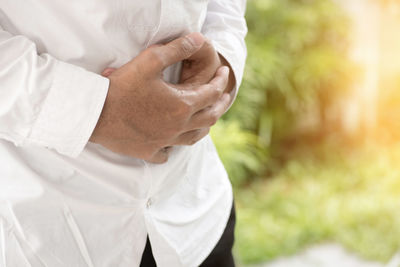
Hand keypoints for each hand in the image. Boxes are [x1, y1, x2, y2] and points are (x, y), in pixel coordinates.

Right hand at [90, 33, 229, 162]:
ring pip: (193, 138)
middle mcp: (178, 127)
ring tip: (206, 119)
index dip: (221, 81)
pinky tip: (169, 144)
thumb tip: (198, 39)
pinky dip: (171, 148)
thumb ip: (176, 49)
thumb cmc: (121, 87)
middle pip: (210, 118)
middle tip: (224, 96)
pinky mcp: (148, 151)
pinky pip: (166, 153)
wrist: (94, 114)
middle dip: (221, 105)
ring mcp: (164, 142)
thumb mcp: (150, 60)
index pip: (212, 93)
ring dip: (204, 127)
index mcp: (182, 105)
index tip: (225, 73)